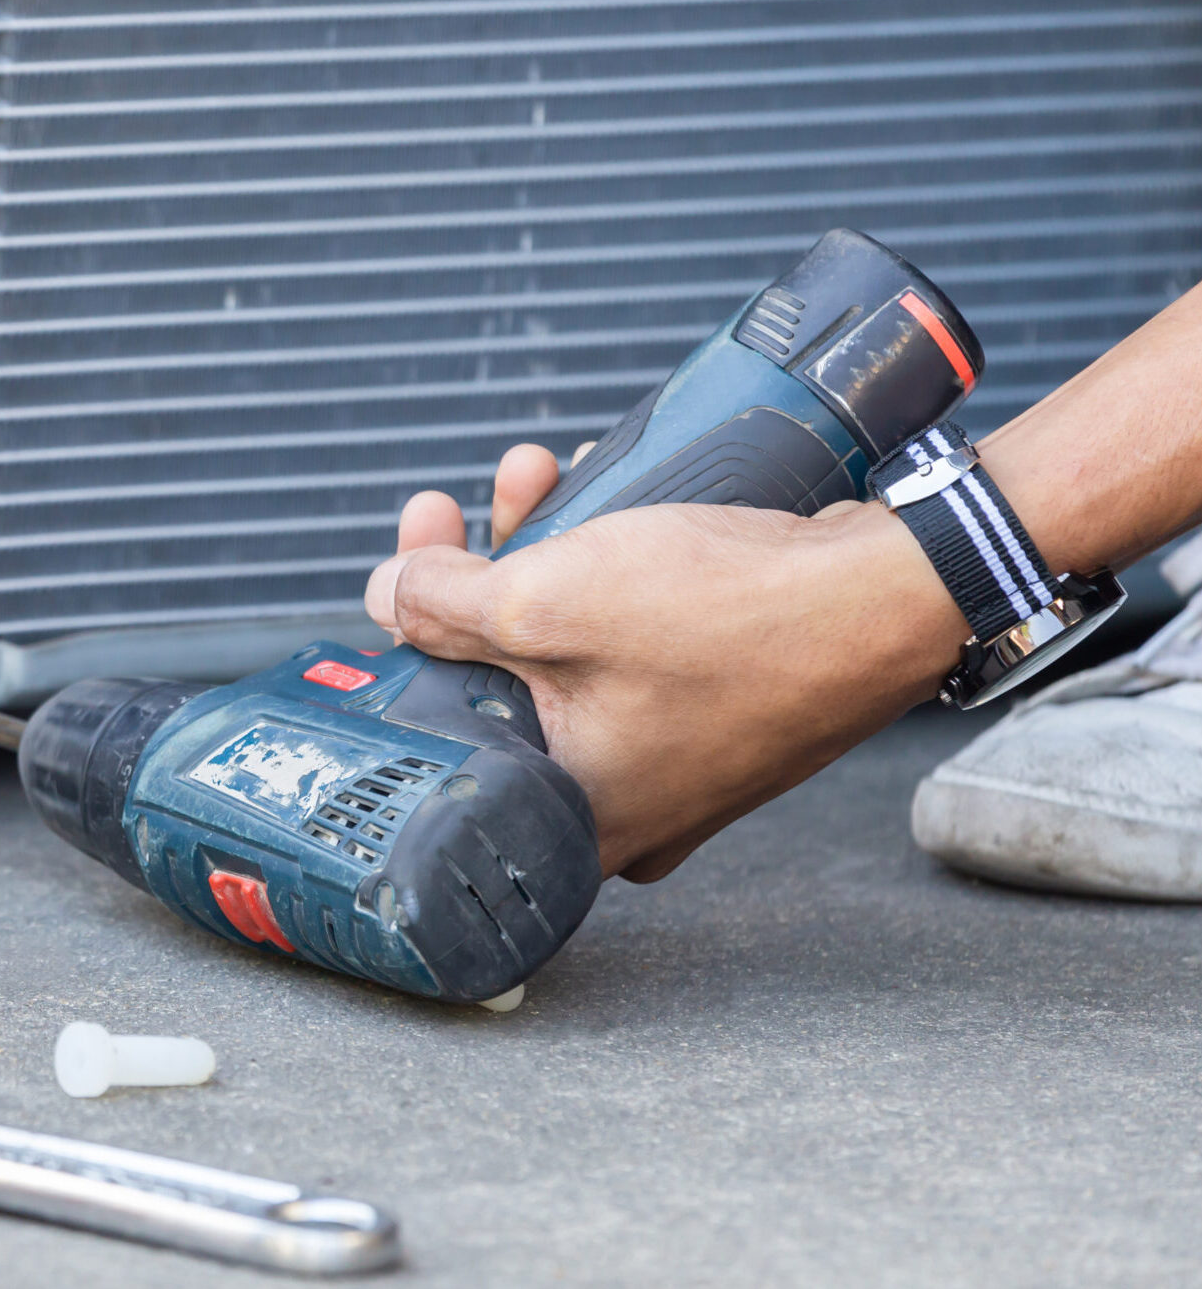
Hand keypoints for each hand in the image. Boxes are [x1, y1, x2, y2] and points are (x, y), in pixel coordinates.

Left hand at [366, 449, 967, 881]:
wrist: (897, 595)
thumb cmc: (738, 622)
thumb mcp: (548, 603)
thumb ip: (445, 605)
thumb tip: (391, 595)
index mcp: (572, 815)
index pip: (447, 731)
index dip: (413, 636)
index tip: (408, 566)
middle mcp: (624, 804)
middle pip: (503, 681)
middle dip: (476, 572)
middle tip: (457, 509)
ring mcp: (677, 757)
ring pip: (569, 647)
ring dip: (541, 552)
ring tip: (535, 473)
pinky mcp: (718, 704)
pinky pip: (632, 639)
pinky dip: (609, 570)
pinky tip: (601, 495)